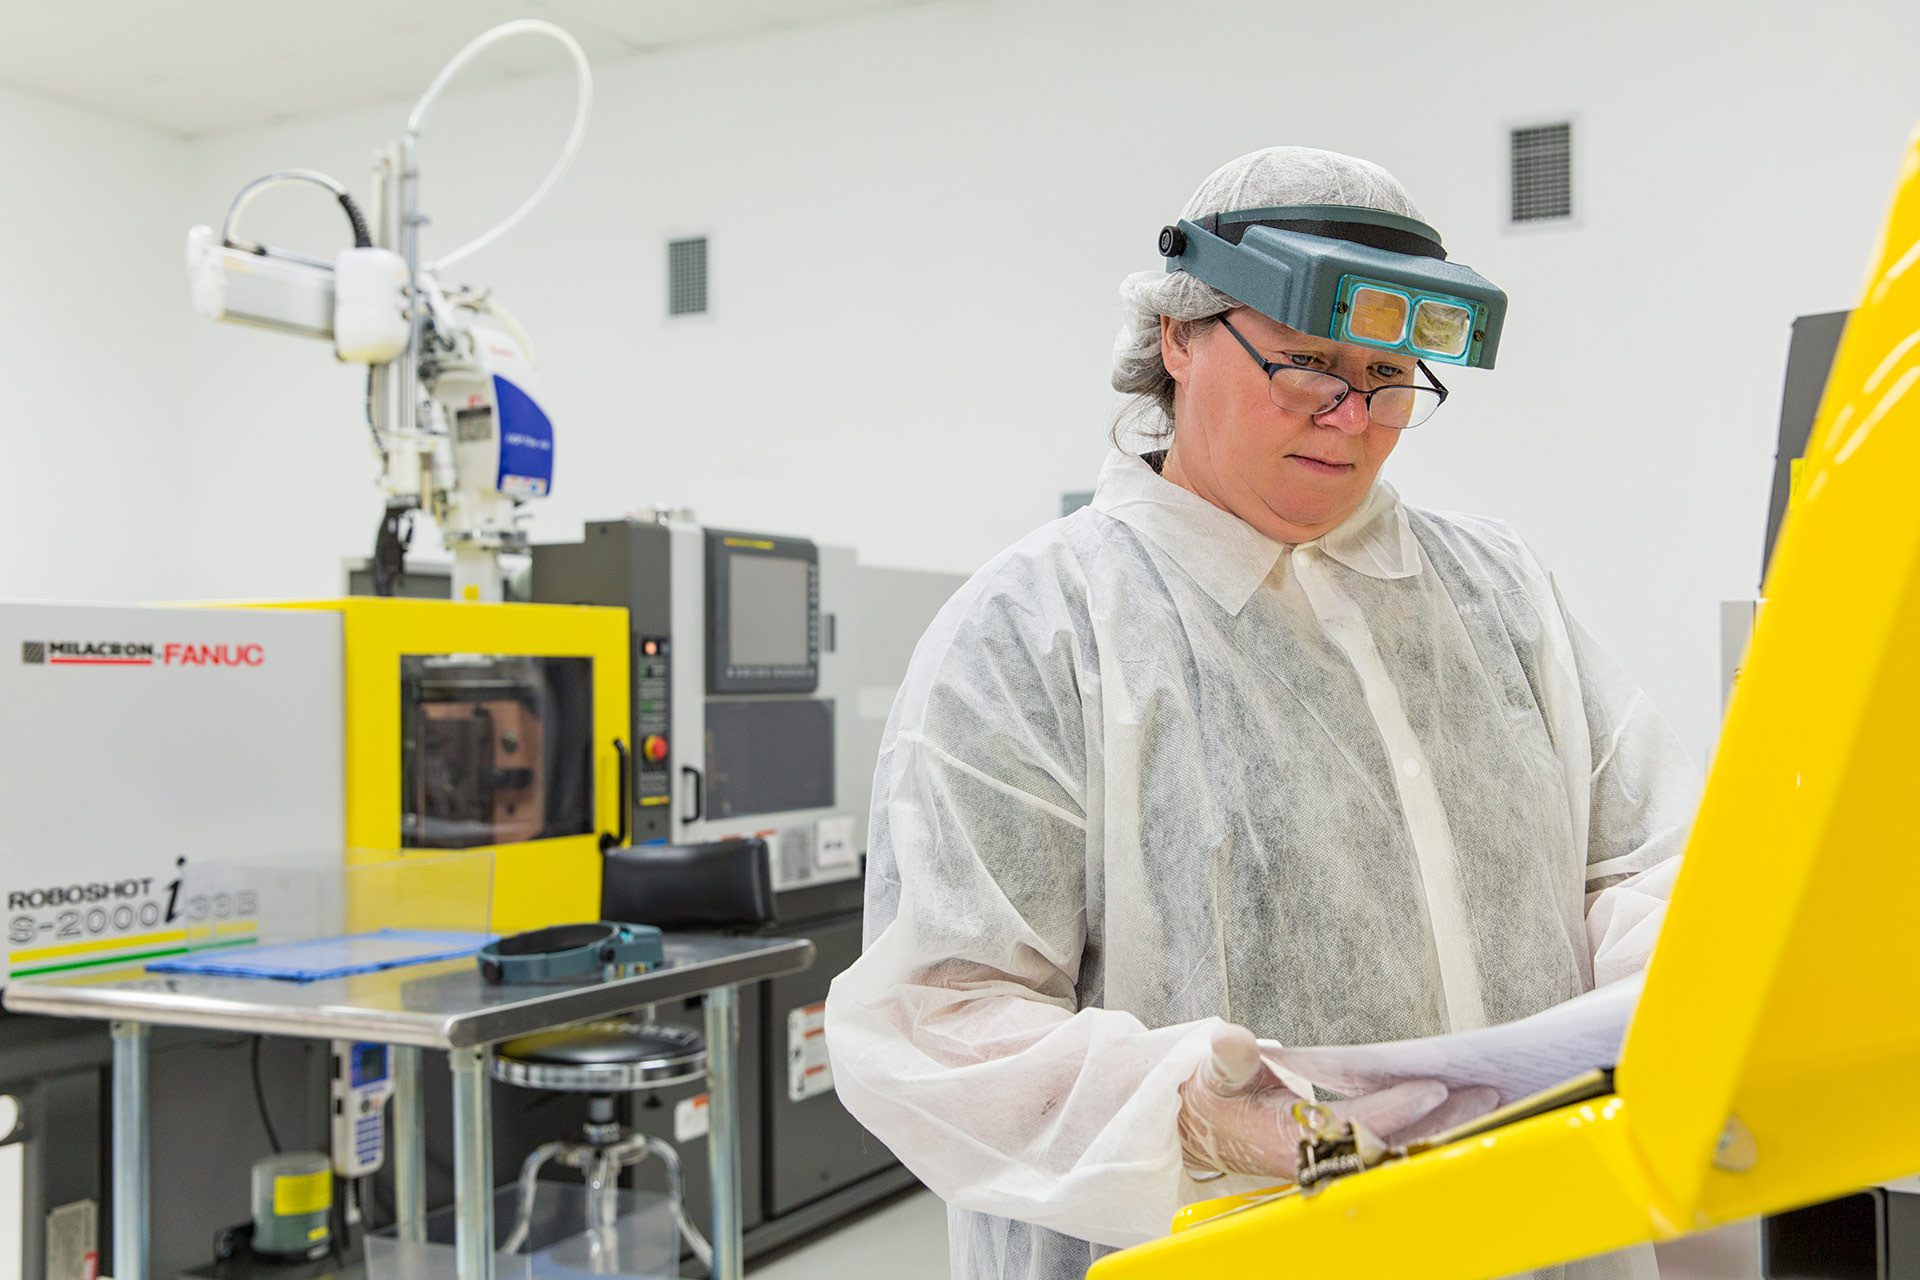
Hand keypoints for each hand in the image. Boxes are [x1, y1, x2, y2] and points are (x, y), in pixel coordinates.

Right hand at [1176, 1024, 1493, 1178]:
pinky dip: (1425, 1129)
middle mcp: (1317, 1159)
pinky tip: (1455, 1112)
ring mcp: (1333, 1162)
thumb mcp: (1215, 1071)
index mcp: (1288, 1141)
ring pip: (1399, 1149)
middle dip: (1439, 1121)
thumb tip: (1230, 1038)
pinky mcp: (1342, 1158)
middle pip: (1391, 1144)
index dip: (1396, 1107)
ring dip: (1442, 1127)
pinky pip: (1392, 1146)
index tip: (1433, 1086)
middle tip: (1485, 1095)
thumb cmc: (1215, 1096)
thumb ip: (1228, 1057)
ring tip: (1485, 1101)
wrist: (1202, 1128)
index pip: (1356, 1124)